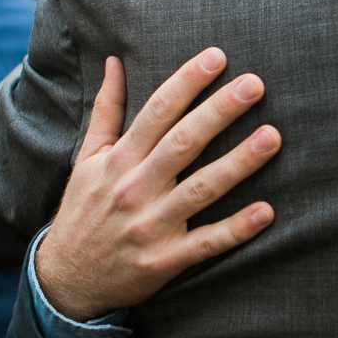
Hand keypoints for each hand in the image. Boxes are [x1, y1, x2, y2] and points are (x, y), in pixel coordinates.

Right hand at [35, 49, 280, 321]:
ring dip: (238, 163)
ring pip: (201, 190)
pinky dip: (236, 229)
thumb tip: (114, 60)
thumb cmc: (83, 210)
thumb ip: (105, 109)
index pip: (156, 112)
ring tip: (272, 137)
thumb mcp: (86, 158)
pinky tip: (267, 211)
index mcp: (118, 160)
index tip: (216, 57)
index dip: (186, 82)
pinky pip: (206, 244)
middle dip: (219, 111)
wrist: (65, 280)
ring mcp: (150, 226)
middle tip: (255, 84)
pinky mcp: (164, 261)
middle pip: (182, 143)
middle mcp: (134, 189)